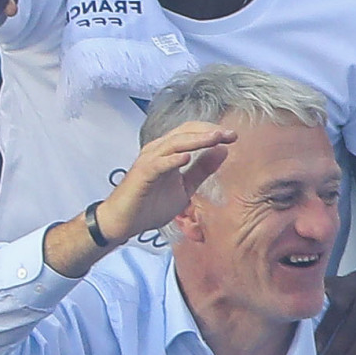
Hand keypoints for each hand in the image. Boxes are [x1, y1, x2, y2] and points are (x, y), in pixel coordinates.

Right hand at [96, 119, 237, 244]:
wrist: (122, 222)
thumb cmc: (149, 206)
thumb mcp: (185, 188)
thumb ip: (201, 170)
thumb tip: (222, 152)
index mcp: (168, 151)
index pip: (192, 132)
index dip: (212, 132)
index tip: (233, 137)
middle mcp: (157, 150)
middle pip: (185, 132)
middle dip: (209, 131)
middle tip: (230, 135)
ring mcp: (148, 160)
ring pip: (175, 143)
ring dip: (196, 140)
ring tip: (216, 138)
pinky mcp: (142, 174)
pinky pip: (159, 163)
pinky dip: (173, 159)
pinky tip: (187, 158)